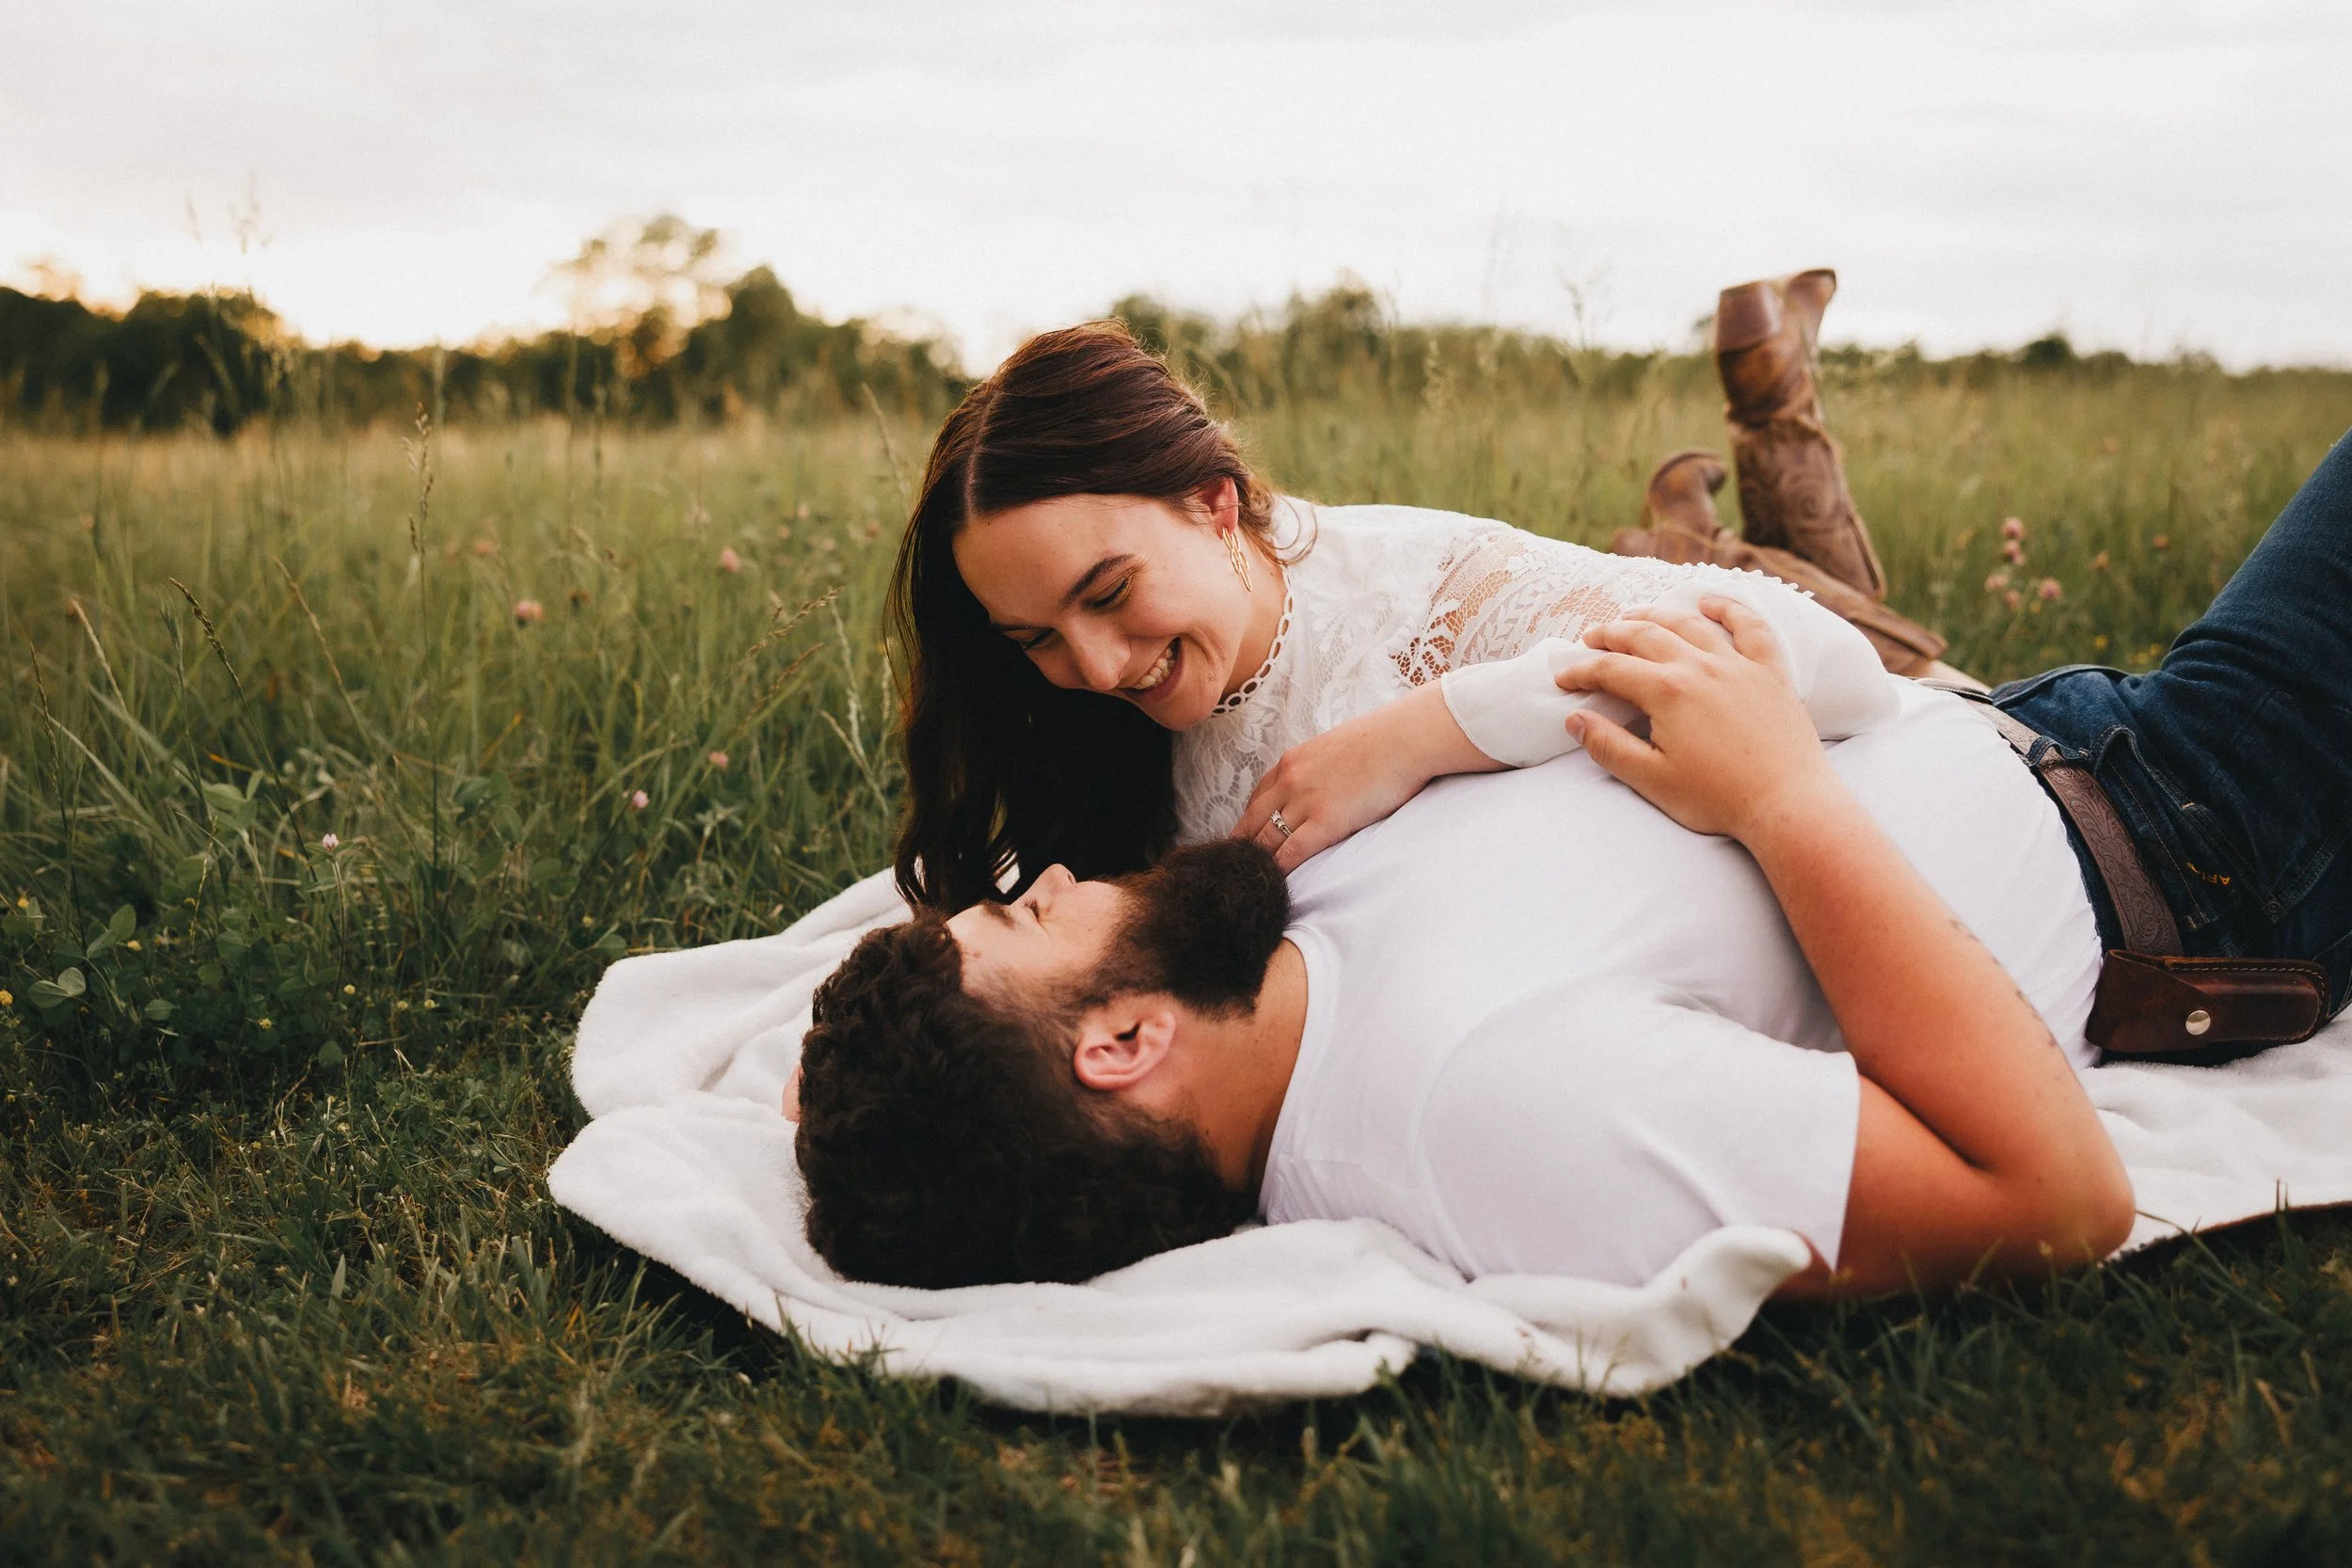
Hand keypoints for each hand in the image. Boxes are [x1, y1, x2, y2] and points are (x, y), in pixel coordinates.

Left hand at [1234, 686, 1483, 871]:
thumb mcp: (1337, 748)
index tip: (1245, 840)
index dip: (1248, 823)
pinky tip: (1272, 885)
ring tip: (1249, 883)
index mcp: (1291, 762)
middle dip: (1240, 847)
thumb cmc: (1383, 741)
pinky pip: (1290, 853)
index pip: (1256, 798)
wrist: (1405, 739)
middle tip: (1233, 869)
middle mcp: (1289, 781)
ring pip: (1265, 840)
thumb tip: (1326, 781)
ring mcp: (1304, 802)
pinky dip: (1278, 870)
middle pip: (1251, 822)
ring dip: (1255, 862)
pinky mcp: (1324, 822)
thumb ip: (1321, 768)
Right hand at [1557, 595, 1836, 840]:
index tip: (1563, 678)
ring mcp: (1738, 665)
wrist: (1788, 803)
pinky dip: (1729, 609)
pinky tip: (1710, 603)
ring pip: (1690, 625)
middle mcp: (1700, 666)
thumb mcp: (1652, 780)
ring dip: (1657, 614)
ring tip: (1635, 615)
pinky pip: (1750, 628)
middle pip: (1645, 636)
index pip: (1611, 669)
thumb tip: (1574, 721)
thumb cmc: (1719, 798)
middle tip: (1591, 638)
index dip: (1581, 670)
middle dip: (1612, 634)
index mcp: (1667, 692)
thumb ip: (1609, 747)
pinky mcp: (1770, 673)